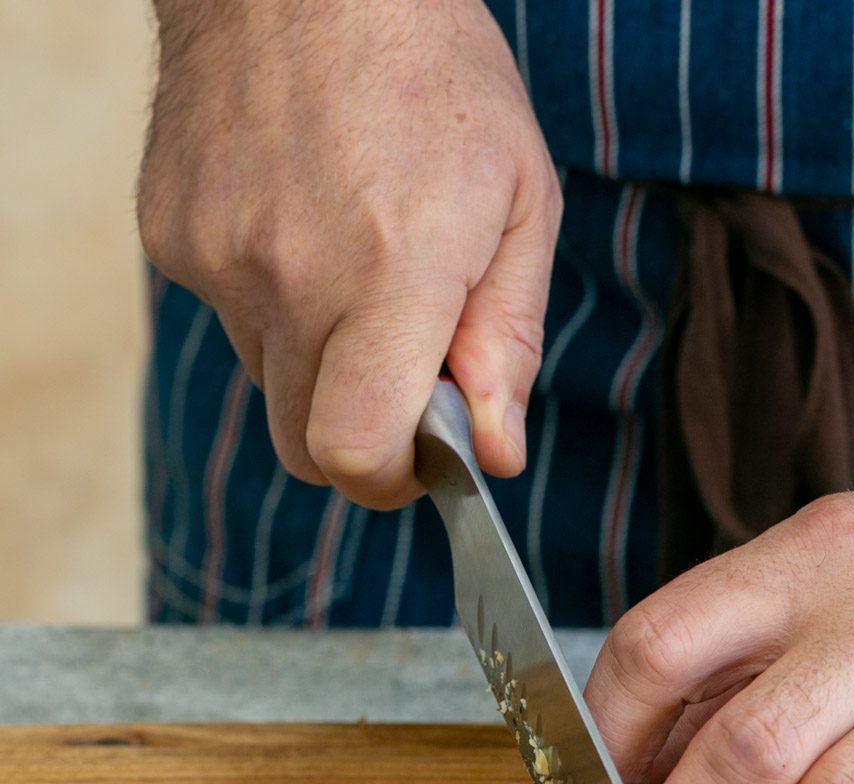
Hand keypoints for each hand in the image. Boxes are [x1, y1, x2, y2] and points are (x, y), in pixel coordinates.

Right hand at [138, 0, 560, 505]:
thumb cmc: (436, 73)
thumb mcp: (521, 201)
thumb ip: (510, 341)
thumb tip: (495, 450)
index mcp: (391, 276)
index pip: (355, 453)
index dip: (392, 478)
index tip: (425, 455)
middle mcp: (290, 278)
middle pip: (305, 447)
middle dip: (359, 437)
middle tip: (402, 375)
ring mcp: (217, 258)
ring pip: (269, 381)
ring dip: (317, 360)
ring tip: (353, 261)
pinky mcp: (171, 236)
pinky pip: (227, 316)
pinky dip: (269, 300)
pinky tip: (299, 223)